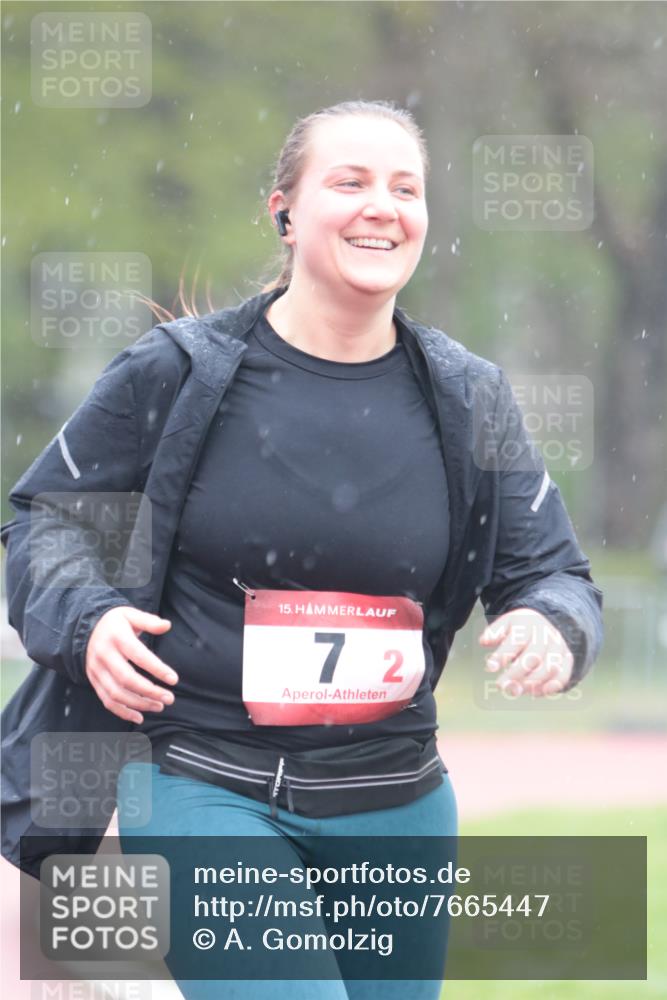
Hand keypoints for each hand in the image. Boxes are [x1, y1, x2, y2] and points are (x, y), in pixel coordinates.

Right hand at [85, 606, 178, 722]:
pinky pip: (106, 700)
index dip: (156, 669)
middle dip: (149, 692)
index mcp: (116, 637)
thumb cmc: (114, 622)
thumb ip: (149, 621)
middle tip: (169, 698)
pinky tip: (139, 717)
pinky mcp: (93, 680)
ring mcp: (96, 670)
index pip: (138, 655)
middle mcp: (104, 655)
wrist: (84, 628)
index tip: (173, 679)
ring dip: (139, 704)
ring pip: (116, 693)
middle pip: (126, 679)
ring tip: (159, 706)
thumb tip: (167, 625)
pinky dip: (122, 712)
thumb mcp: (130, 614)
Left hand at [478, 608, 573, 695]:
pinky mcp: (566, 658)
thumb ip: (494, 633)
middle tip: (502, 686)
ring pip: (550, 667)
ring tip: (515, 691)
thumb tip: (483, 641)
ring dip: (532, 683)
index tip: (490, 667)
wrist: (542, 623)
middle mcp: (546, 634)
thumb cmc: (519, 628)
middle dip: (516, 674)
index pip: (516, 640)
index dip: (503, 655)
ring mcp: (558, 646)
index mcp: (528, 622)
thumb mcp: (505, 624)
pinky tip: (535, 693)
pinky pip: (564, 675)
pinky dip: (551, 687)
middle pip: (534, 656)